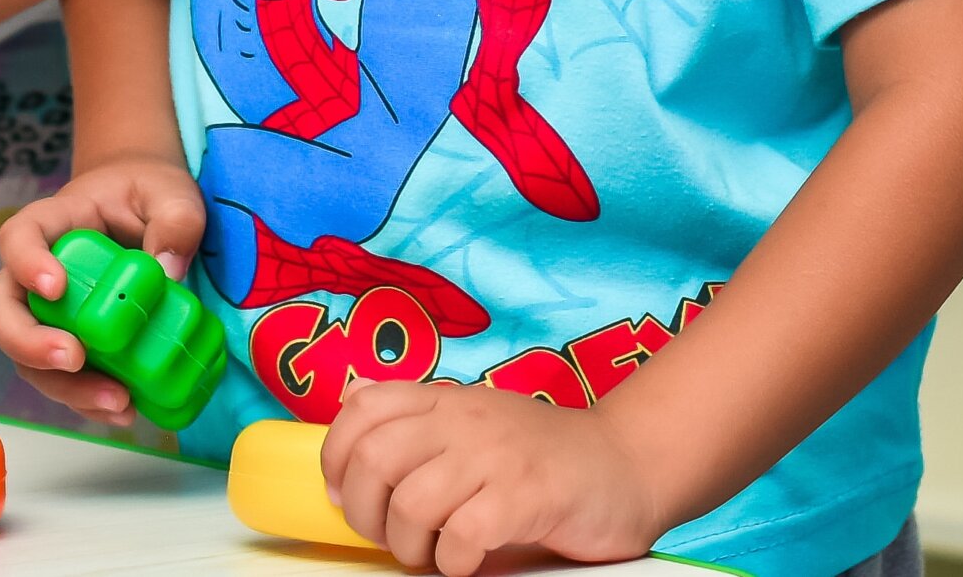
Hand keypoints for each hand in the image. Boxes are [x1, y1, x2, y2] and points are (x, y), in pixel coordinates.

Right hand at [0, 155, 206, 424]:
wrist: (145, 209)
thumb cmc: (148, 194)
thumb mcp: (171, 193)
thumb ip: (175, 221)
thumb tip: (168, 273)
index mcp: (54, 222)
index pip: (19, 237)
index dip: (26, 264)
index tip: (56, 287)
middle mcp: (38, 273)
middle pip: (2, 311)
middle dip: (29, 343)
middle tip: (73, 358)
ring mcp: (51, 315)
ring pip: (29, 358)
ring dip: (65, 388)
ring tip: (117, 401)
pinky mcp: (74, 345)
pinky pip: (65, 381)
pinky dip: (89, 402)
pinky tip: (126, 410)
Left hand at [322, 382, 665, 575]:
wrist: (626, 466)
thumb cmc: (543, 458)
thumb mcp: (476, 426)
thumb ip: (422, 426)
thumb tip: (353, 409)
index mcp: (447, 401)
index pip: (364, 407)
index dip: (336, 453)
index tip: (340, 491)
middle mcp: (466, 419)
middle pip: (375, 457)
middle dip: (363, 511)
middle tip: (386, 537)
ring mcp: (497, 456)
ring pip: (411, 501)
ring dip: (408, 545)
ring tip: (430, 555)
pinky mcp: (527, 497)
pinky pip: (462, 536)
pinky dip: (453, 562)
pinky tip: (467, 561)